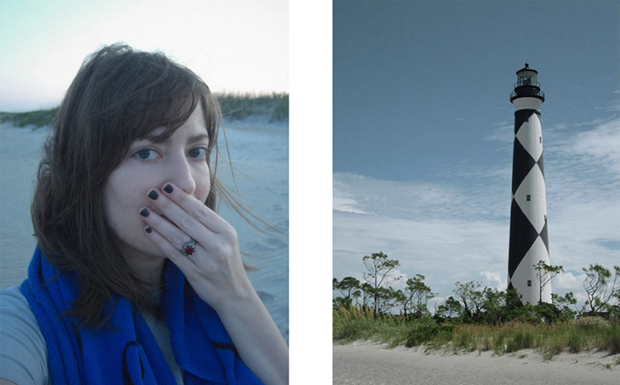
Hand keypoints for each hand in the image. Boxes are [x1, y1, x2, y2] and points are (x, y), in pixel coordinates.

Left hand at [140, 183, 253, 311]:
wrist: (234, 294)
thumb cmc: (226, 262)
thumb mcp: (226, 240)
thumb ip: (208, 224)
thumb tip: (183, 201)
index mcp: (226, 232)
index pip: (200, 210)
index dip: (182, 197)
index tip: (166, 185)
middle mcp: (218, 245)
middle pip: (187, 221)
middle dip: (167, 205)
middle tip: (150, 193)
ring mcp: (207, 261)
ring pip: (177, 237)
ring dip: (158, 222)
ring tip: (144, 210)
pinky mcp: (195, 274)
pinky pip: (173, 254)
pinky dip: (159, 241)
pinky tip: (148, 231)